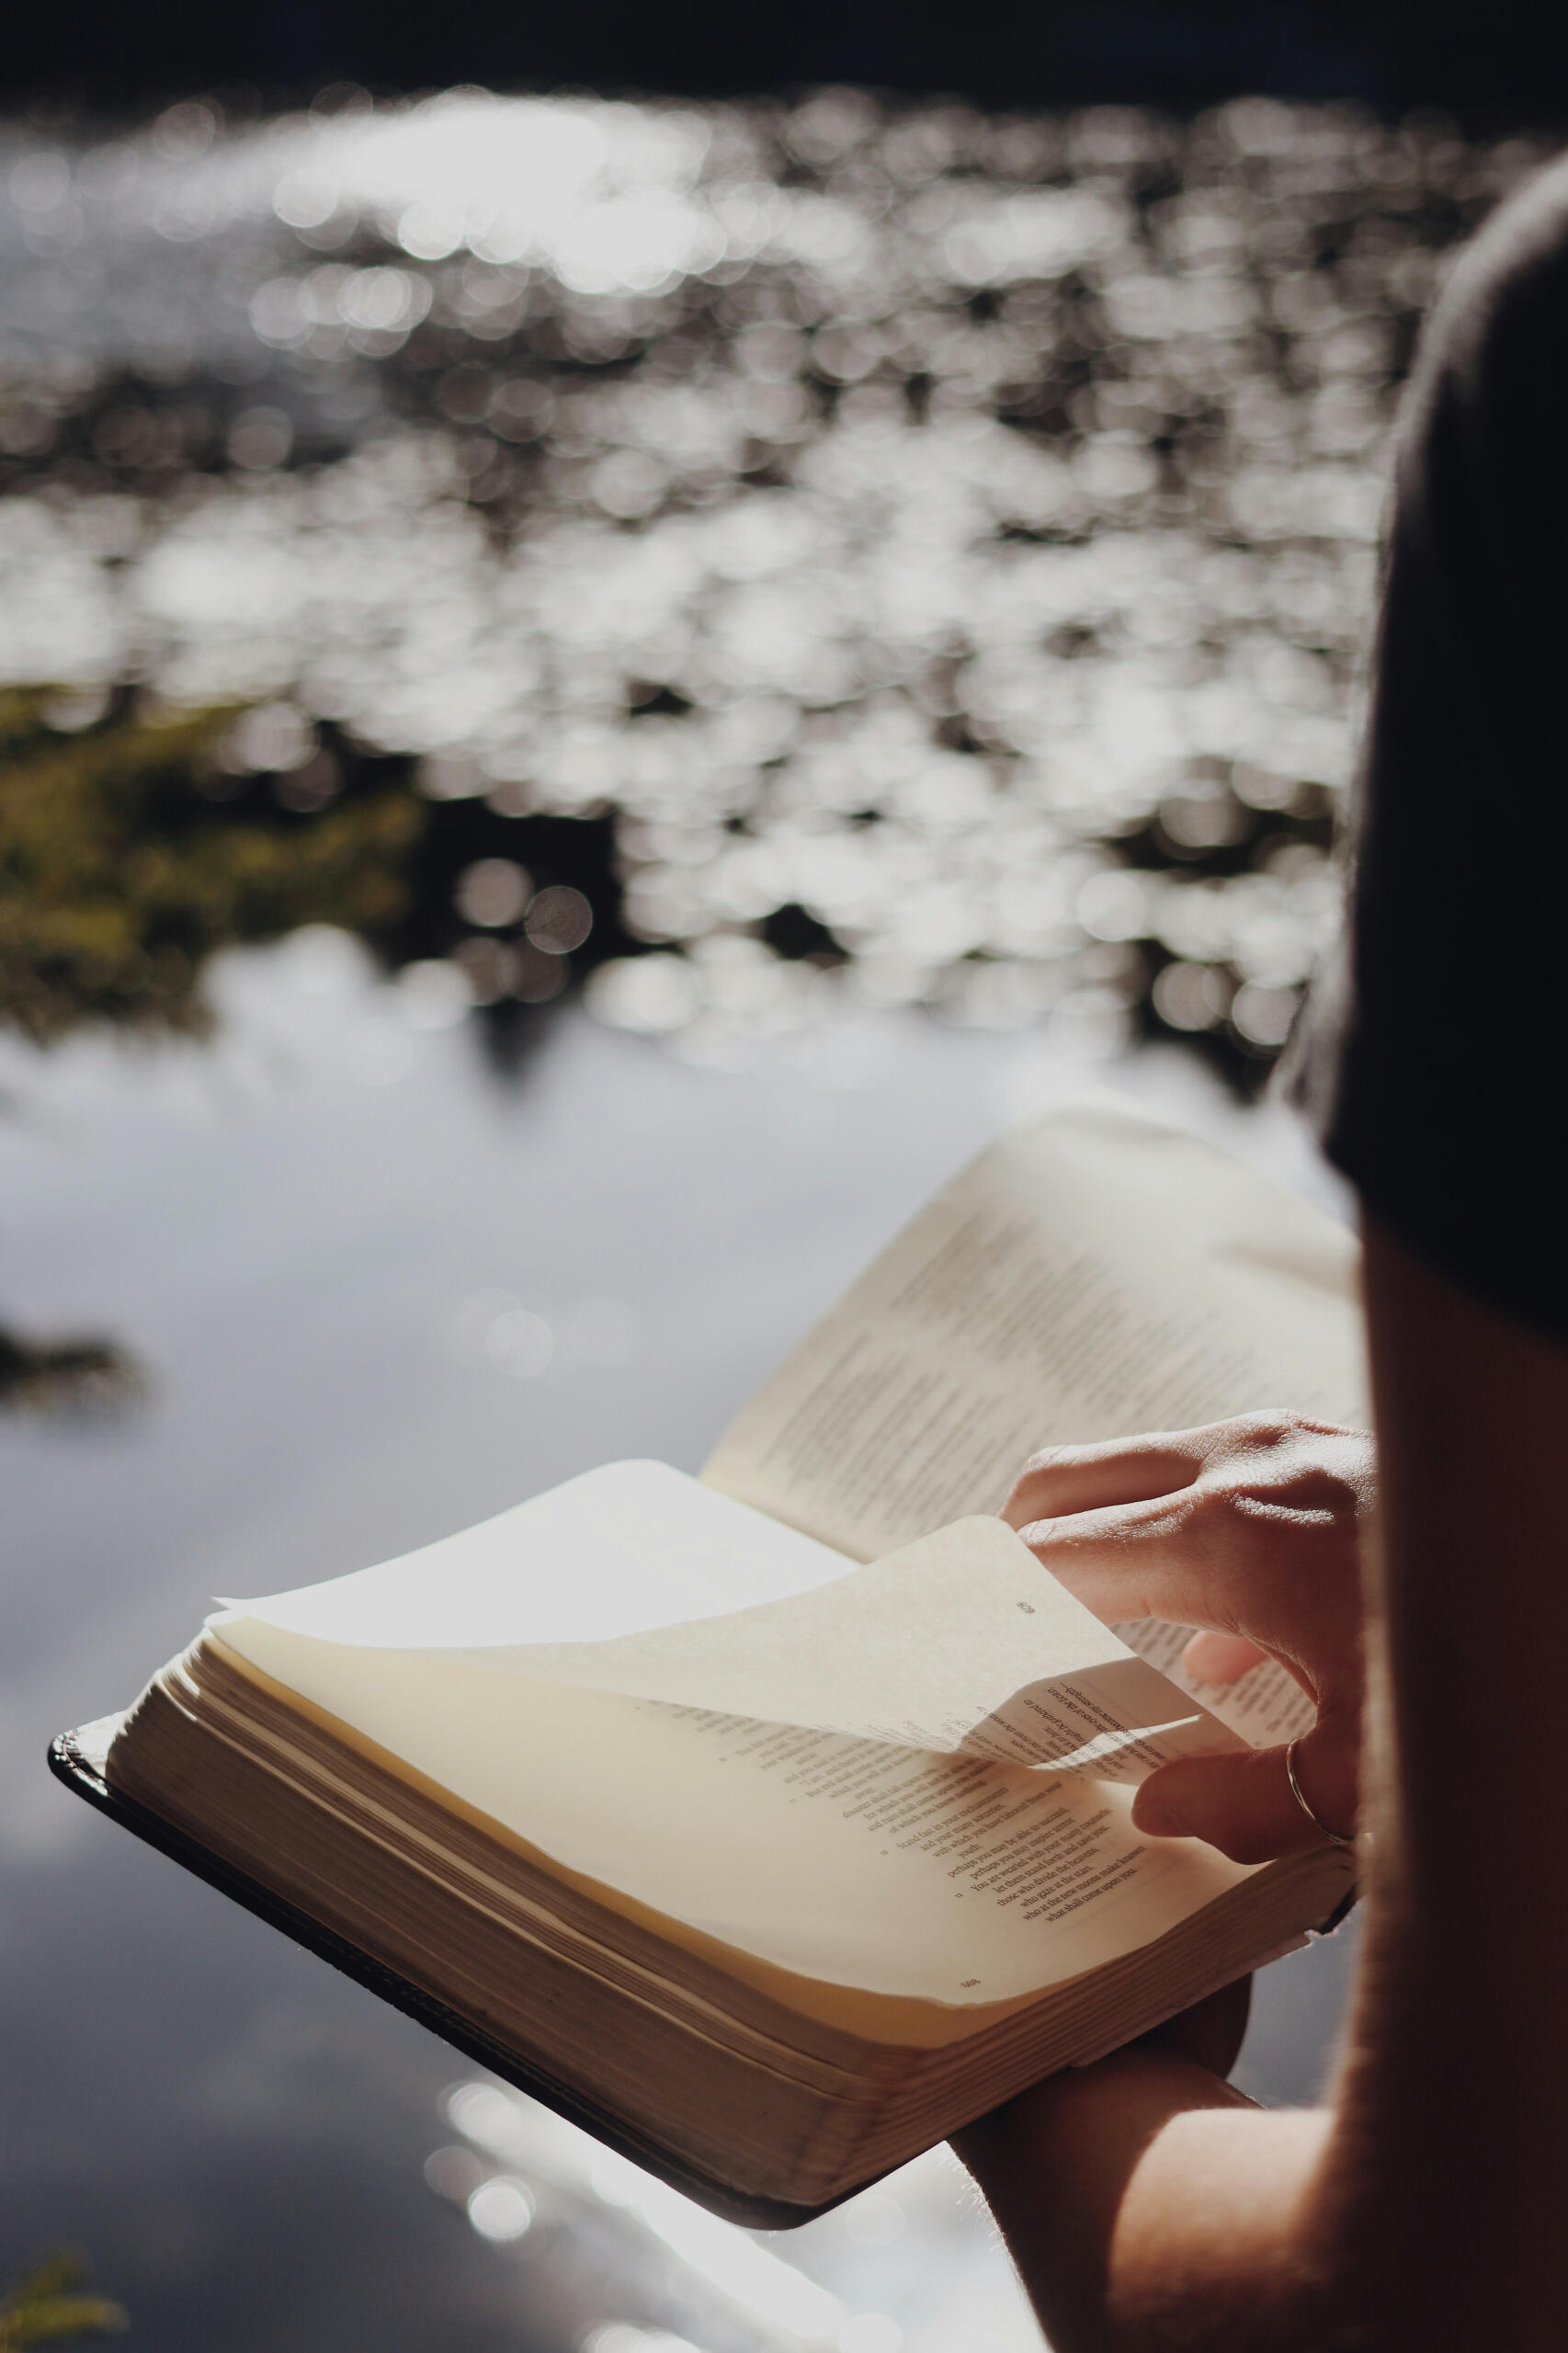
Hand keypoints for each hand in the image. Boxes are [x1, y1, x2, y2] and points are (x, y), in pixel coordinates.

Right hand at [1002, 1412, 1373, 1863]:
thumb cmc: (1489, 1674)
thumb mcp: (1368, 1776)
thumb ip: (1247, 1806)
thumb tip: (1158, 1807)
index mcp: (1225, 1538)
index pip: (1053, 1556)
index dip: (992, 1606)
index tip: (957, 1653)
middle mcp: (1239, 1464)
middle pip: (1064, 1484)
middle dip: (1012, 1553)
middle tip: (993, 1629)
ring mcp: (1284, 1438)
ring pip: (1135, 1469)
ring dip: (1097, 1540)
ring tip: (1088, 1635)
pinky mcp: (1325, 1440)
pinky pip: (1213, 1474)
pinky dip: (1175, 1533)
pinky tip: (1219, 1642)